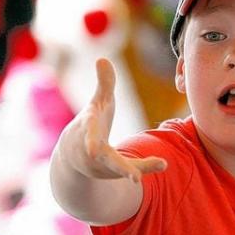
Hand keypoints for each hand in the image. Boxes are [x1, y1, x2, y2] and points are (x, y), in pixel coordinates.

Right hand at [65, 58, 166, 181]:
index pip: (89, 133)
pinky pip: (130, 170)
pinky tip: (162, 164)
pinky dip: (145, 167)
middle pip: (105, 159)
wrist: (71, 157)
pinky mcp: (113, 173)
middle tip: (132, 176)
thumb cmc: (88, 124)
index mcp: (87, 131)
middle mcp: (93, 151)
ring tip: (155, 168)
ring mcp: (102, 165)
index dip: (90, 139)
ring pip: (119, 168)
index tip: (94, 150)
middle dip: (118, 166)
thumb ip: (103, 85)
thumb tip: (103, 58)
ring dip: (134, 170)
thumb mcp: (96, 105)